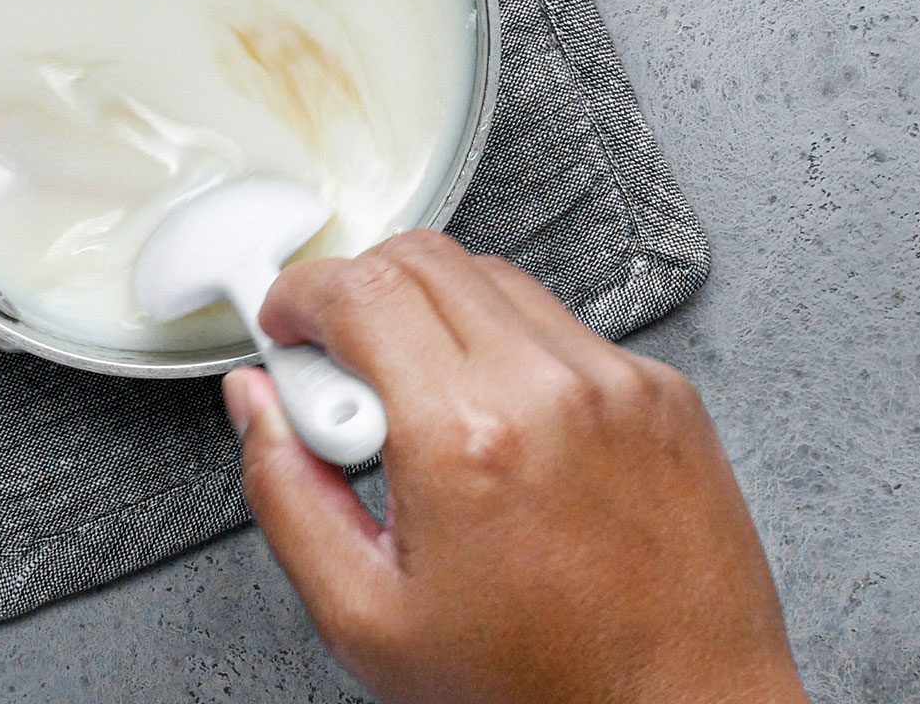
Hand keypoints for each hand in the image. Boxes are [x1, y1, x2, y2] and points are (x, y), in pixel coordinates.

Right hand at [225, 233, 805, 703]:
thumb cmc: (539, 683)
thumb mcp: (365, 616)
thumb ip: (287, 492)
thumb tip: (258, 404)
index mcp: (463, 438)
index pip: (357, 291)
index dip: (299, 295)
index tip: (287, 325)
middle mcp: (546, 389)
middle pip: (421, 258)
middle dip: (357, 291)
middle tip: (343, 367)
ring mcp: (616, 381)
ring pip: (492, 279)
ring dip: (435, 314)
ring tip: (426, 407)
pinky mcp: (661, 390)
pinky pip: (561, 325)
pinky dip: (511, 349)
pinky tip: (504, 424)